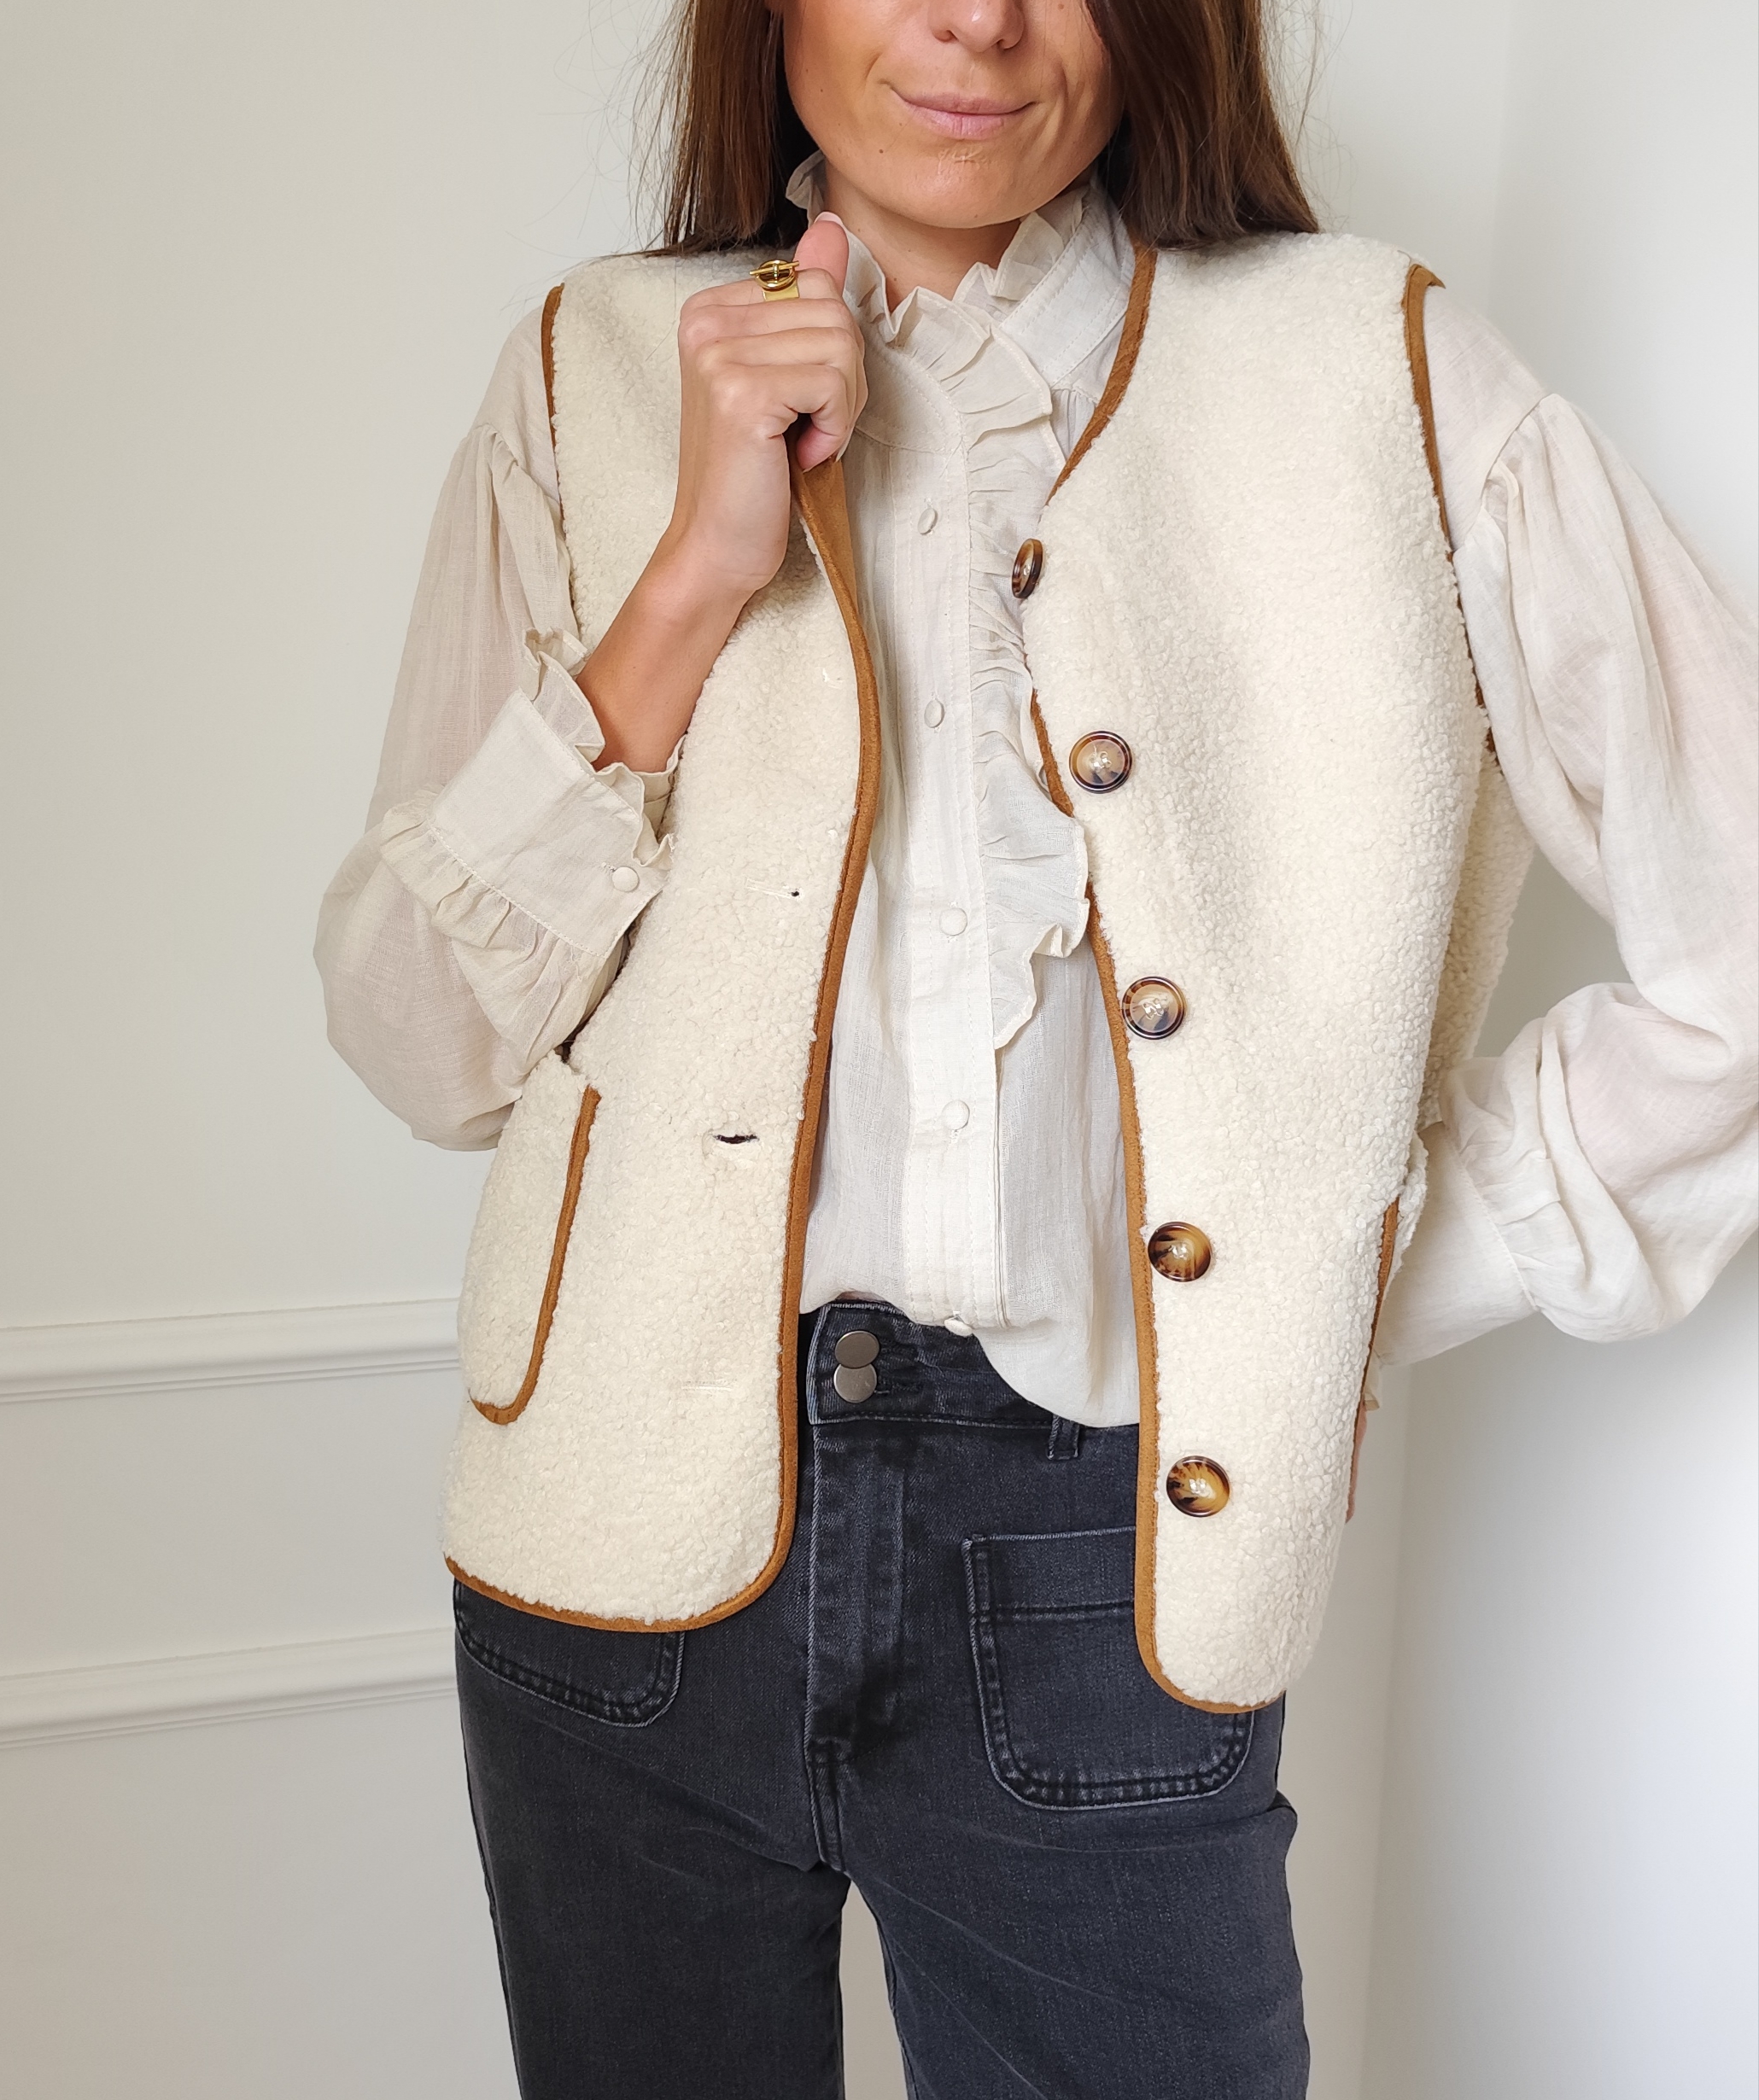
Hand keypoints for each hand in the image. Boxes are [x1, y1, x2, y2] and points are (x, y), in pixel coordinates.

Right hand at [579, 217, 866, 772]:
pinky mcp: (739, 390)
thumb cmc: (756, 475)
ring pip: (841, 345)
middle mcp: (705, 320)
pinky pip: (833, 381)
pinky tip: (797, 455)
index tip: (796, 407)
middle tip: (804, 431)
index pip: (819, 289)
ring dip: (841, 408)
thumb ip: (807, 299)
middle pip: (835, 312)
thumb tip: (831, 226)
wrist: (717, 548)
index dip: (832, 356)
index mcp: (710, 307)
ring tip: (798, 444)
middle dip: (843, 382)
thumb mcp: (789, 376)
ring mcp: (718, 352)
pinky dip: (834, 426)